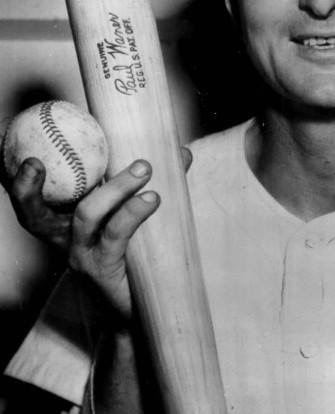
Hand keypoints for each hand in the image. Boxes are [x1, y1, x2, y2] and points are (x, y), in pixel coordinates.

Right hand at [8, 148, 192, 323]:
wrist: (143, 314)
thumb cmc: (136, 261)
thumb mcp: (135, 222)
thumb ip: (151, 185)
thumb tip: (180, 153)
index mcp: (66, 227)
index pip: (33, 206)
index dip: (22, 186)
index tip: (29, 161)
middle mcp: (67, 242)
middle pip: (40, 214)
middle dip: (37, 187)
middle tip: (51, 157)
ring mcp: (84, 257)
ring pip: (87, 214)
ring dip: (115, 187)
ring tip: (144, 168)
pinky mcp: (105, 270)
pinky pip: (115, 235)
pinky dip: (132, 212)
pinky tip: (152, 197)